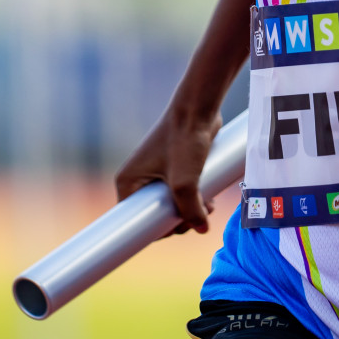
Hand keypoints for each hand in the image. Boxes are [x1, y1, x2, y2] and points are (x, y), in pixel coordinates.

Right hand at [114, 110, 221, 235]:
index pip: (137, 221)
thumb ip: (191, 211)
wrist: (199, 109)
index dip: (158, 230)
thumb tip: (202, 228)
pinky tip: (210, 198)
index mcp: (128, 182)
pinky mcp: (175, 165)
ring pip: (173, 203)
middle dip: (180, 218)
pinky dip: (195, 197)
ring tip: (209, 205)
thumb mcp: (185, 183)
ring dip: (191, 209)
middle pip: (157, 214)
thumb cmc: (184, 141)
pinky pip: (182, 190)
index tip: (180, 228)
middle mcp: (139, 178)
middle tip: (199, 215)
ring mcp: (157, 172)